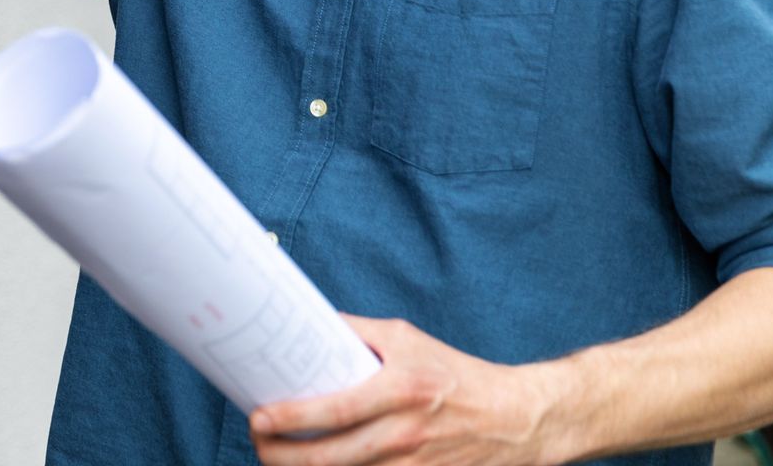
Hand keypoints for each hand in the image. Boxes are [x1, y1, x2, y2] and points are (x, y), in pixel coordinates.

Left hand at [248, 316, 565, 465]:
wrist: (515, 417)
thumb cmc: (453, 372)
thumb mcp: (406, 340)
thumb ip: (357, 332)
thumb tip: (305, 320)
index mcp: (402, 389)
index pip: (335, 410)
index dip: (290, 418)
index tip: (257, 417)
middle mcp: (407, 433)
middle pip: (330, 458)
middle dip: (281, 456)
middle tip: (258, 442)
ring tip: (276, 457)